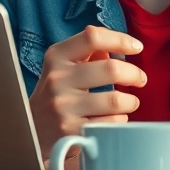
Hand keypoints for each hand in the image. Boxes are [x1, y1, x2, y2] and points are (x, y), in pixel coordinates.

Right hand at [30, 26, 146, 154]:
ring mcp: (62, 107)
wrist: (29, 130)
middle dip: (135, 74)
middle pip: (111, 69)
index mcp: (57, 57)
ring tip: (130, 102)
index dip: (120, 40)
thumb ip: (88, 51)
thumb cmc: (56, 93)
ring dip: (131, 101)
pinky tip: (115, 119)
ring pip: (115, 100)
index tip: (136, 48)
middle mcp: (57, 79)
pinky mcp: (70, 131)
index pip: (93, 37)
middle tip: (140, 79)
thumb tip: (119, 45)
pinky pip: (111, 123)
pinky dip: (120, 120)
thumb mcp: (63, 66)